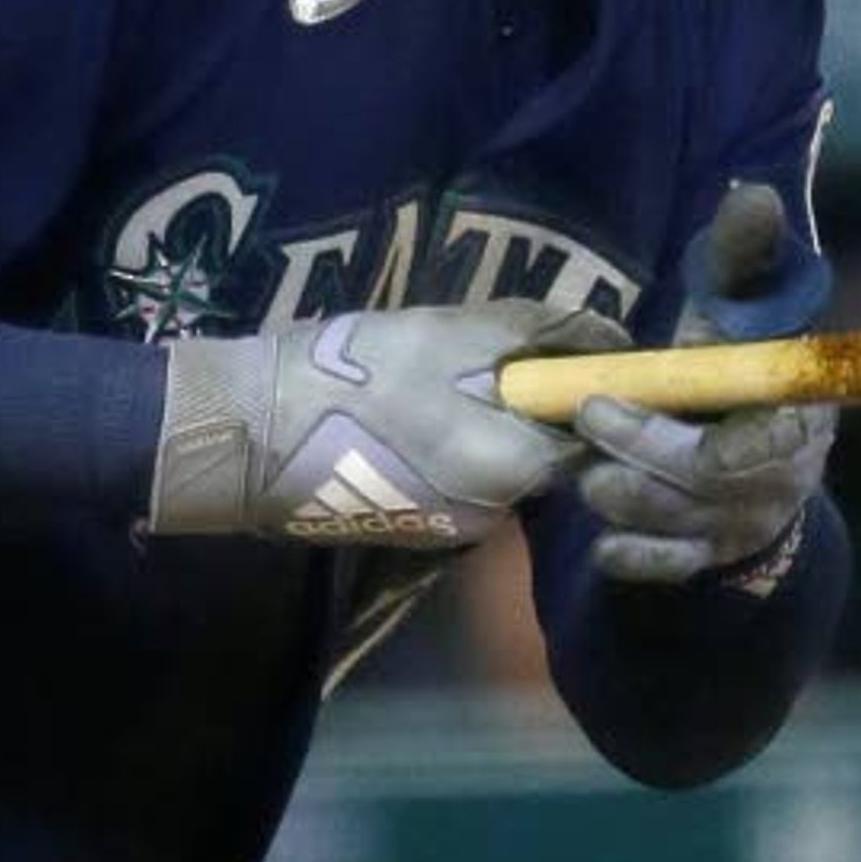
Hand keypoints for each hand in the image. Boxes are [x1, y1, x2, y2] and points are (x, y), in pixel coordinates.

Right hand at [147, 302, 628, 549]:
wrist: (249, 434)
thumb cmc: (358, 374)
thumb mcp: (456, 332)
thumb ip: (541, 333)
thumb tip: (611, 338)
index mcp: (517, 469)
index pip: (596, 437)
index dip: (593, 391)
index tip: (574, 353)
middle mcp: (498, 515)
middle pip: (549, 455)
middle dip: (534, 406)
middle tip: (492, 354)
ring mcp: (453, 529)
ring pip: (502, 467)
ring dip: (491, 425)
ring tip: (442, 376)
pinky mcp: (414, 529)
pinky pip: (460, 481)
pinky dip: (454, 446)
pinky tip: (411, 412)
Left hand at [577, 181, 836, 587]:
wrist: (757, 451)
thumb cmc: (738, 365)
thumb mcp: (743, 308)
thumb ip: (745, 257)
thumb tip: (754, 194)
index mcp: (800, 414)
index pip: (769, 439)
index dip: (718, 433)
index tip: (640, 401)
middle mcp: (783, 478)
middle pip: (709, 481)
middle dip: (644, 450)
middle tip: (590, 418)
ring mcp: (747, 523)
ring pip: (679, 522)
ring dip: (626, 496)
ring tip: (586, 473)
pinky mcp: (712, 557)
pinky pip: (669, 568)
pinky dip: (631, 555)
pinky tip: (602, 539)